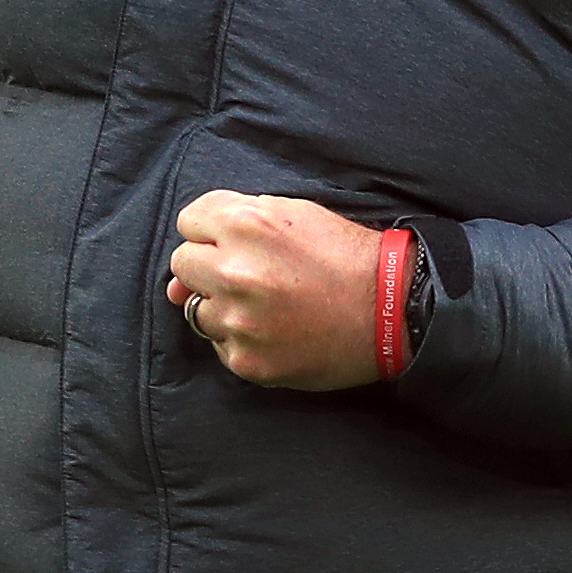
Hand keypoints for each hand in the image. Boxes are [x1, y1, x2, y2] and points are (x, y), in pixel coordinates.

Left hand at [166, 189, 379, 389]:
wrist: (391, 309)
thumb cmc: (343, 255)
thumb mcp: (292, 212)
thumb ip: (230, 223)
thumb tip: (180, 277)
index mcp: (246, 224)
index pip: (188, 222)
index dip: (212, 232)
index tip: (234, 243)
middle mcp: (235, 271)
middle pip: (183, 265)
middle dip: (209, 266)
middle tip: (249, 275)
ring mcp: (239, 320)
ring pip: (198, 309)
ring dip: (223, 306)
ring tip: (266, 306)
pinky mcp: (248, 360)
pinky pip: (220, 345)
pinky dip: (240, 339)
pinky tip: (274, 330)